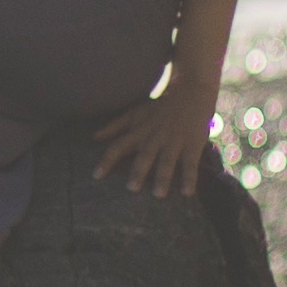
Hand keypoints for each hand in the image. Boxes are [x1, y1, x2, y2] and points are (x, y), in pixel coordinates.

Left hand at [94, 79, 219, 196]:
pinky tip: (187, 193)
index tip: (96, 176)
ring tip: (158, 195)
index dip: (107, 160)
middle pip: (145, 155)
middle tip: (131, 189)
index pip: (119, 145)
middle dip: (138, 171)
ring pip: (167, 160)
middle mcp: (155, 136)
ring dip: (162, 177)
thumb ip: (115, 126)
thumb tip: (94, 137)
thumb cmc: (161, 106)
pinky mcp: (193, 144)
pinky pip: (191, 164)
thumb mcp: (136, 113)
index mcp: (139, 131)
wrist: (192, 90)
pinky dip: (189, 178)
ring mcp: (174, 141)